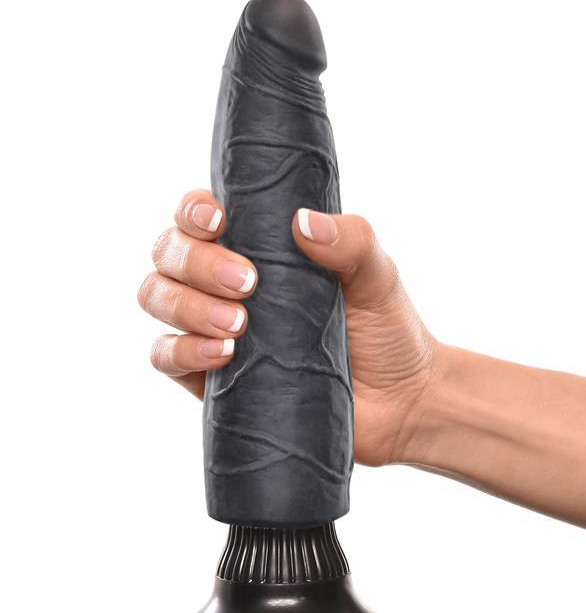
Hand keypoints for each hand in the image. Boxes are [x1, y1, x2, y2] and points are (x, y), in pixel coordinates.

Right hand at [138, 190, 437, 465]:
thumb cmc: (387, 330)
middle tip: (247, 283)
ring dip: (186, 305)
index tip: (219, 220)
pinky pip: (165, 357)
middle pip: (169, 255)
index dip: (193, 211)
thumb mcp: (377, 276)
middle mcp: (225, 284)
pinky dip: (182, 350)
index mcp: (259, 248)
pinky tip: (222, 353)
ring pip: (158, 299)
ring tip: (239, 323)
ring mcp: (214, 330)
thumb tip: (303, 222)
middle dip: (197, 262)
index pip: (199, 216)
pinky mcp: (213, 379)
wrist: (400, 401)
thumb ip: (352, 240)